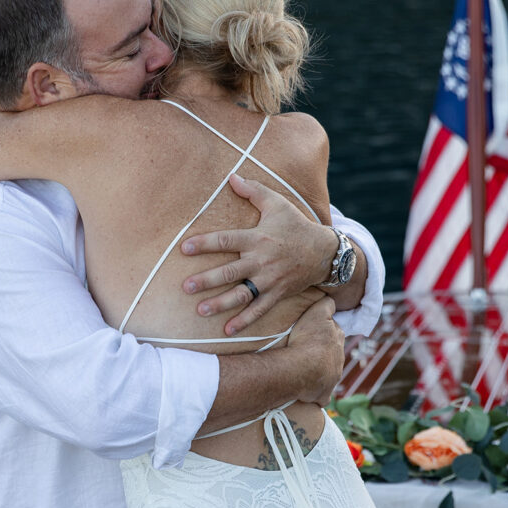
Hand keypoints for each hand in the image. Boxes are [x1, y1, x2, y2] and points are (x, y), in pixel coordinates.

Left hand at [181, 174, 334, 334]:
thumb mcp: (277, 203)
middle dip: (207, 280)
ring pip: (242, 294)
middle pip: (231, 272)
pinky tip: (227, 331)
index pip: (226, 240)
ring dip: (221, 304)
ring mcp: (270, 280)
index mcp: (257, 237)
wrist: (324, 251)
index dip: (204, 244)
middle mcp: (261, 261)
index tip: (183, 248)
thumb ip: (253, 191)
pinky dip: (244, 321)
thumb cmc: (296, 225)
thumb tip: (231, 177)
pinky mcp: (277, 293)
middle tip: (186, 287)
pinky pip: (259, 310)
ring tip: (200, 310)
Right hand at [285, 297, 343, 404]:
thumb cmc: (307, 339)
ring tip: (304, 369)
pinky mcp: (323, 394)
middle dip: (324, 352)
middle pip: (332, 353)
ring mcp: (333, 379)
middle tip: (307, 350)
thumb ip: (326, 304)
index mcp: (338, 339)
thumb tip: (331, 300)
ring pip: (329, 373)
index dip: (324, 330)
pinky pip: (322, 395)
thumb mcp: (317, 313)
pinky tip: (309, 392)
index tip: (314, 331)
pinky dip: (317, 393)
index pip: (334, 331)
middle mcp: (339, 360)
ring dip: (320, 371)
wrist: (301, 368)